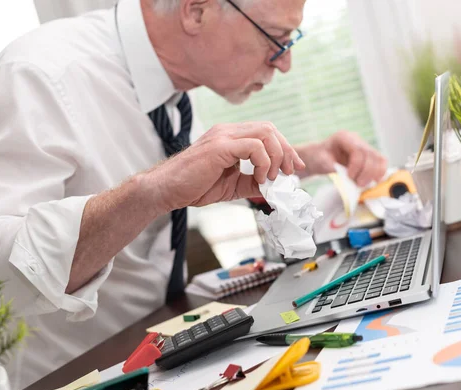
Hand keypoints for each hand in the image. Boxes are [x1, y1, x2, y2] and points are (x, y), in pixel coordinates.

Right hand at [144, 122, 304, 209]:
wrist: (166, 189)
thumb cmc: (193, 186)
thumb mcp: (232, 185)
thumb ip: (252, 183)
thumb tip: (274, 188)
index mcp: (231, 137)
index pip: (266, 133)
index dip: (285, 148)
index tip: (294, 167)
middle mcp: (228, 132)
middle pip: (270, 129)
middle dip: (286, 150)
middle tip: (289, 173)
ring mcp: (223, 136)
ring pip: (265, 133)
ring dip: (276, 156)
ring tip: (270, 177)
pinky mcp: (220, 146)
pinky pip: (253, 146)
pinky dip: (263, 162)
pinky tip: (259, 177)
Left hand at [295, 131, 386, 186]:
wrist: (320, 156)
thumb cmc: (319, 157)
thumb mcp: (321, 161)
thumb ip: (333, 167)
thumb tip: (347, 177)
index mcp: (344, 137)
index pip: (358, 150)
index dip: (357, 166)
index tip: (350, 177)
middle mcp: (356, 139)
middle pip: (370, 154)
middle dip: (366, 172)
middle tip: (358, 184)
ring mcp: (364, 146)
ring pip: (379, 158)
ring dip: (374, 174)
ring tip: (362, 184)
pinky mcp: (369, 155)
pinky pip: (381, 161)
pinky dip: (380, 172)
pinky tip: (374, 180)